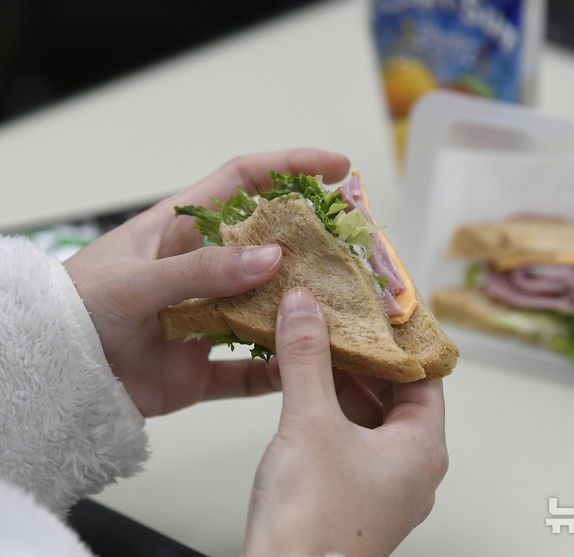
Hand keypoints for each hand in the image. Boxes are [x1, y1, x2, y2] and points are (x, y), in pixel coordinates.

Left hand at [64, 149, 349, 415]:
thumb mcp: (136, 279)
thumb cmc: (78, 309)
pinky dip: (275, 372)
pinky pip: (250, 370)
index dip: (290, 166)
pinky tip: (303, 371)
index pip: (244, 182)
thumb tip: (274, 257)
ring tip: (342, 309)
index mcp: (182, 229)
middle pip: (270, 245)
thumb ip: (202, 270)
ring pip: (269, 307)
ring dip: (302, 310)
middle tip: (354, 248)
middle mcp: (204, 269)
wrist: (54, 377)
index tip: (336, 168)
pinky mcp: (205, 365)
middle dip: (312, 242)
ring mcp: (209, 317)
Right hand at [245, 287, 448, 556]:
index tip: (379, 306)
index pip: (425, 374)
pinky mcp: (354, 496)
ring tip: (313, 344)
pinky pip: (349, 438)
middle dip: (362, 355)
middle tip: (337, 319)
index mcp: (423, 448)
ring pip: (369, 415)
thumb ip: (308, 357)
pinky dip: (328, 408)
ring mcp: (383, 485)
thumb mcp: (310, 422)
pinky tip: (301, 385)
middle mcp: (411, 468)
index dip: (401, 338)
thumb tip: (305, 306)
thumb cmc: (311, 524)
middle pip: (395, 392)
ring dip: (340, 380)